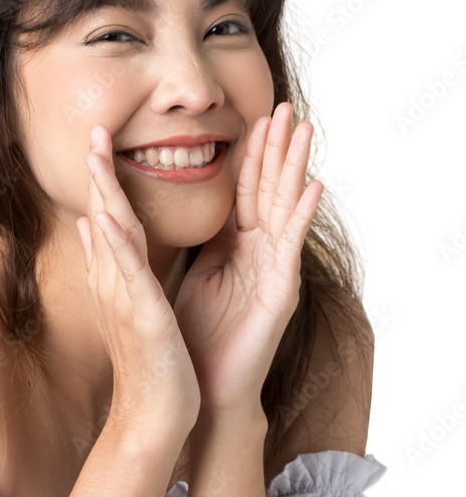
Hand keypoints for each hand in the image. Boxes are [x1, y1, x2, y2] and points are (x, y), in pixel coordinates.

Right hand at [77, 124, 200, 447]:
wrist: (153, 414)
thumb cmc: (146, 361)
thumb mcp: (126, 304)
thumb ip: (107, 264)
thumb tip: (90, 224)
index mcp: (118, 277)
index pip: (109, 218)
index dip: (104, 180)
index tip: (99, 143)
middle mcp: (114, 282)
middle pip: (105, 217)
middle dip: (99, 173)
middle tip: (93, 130)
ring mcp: (124, 297)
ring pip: (114, 236)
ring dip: (105, 193)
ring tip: (96, 155)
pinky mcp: (141, 315)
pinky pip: (129, 273)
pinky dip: (115, 242)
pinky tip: (106, 217)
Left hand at [173, 102, 322, 417]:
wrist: (198, 389)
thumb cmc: (195, 336)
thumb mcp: (194, 275)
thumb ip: (200, 242)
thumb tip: (184, 206)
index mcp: (236, 248)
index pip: (245, 192)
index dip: (250, 156)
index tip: (254, 117)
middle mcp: (259, 255)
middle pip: (269, 191)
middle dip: (276, 149)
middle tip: (286, 106)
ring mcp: (272, 272)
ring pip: (284, 209)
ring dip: (295, 167)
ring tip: (304, 129)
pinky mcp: (279, 293)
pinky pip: (290, 248)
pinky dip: (302, 216)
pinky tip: (313, 187)